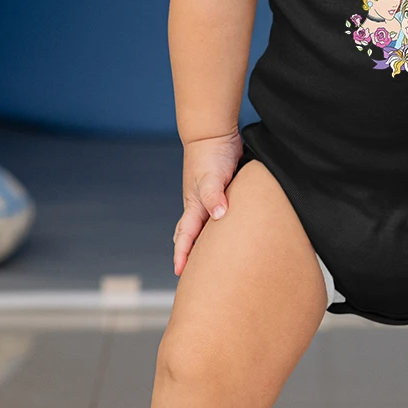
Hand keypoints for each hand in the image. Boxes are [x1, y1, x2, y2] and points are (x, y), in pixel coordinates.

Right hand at [172, 129, 243, 275]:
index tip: (180, 272)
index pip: (186, 236)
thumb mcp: (211, 176)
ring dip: (203, 240)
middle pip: (191, 234)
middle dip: (189, 253)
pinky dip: (219, 225)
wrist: (214, 133)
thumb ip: (214, 195)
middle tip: (193, 274)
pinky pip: (218, 213)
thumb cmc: (210, 153)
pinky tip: (228, 229)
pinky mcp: (221, 190)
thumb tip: (219, 215)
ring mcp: (209, 197)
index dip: (182, 254)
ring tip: (209, 258)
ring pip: (204, 225)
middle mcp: (200, 204)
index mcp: (194, 205)